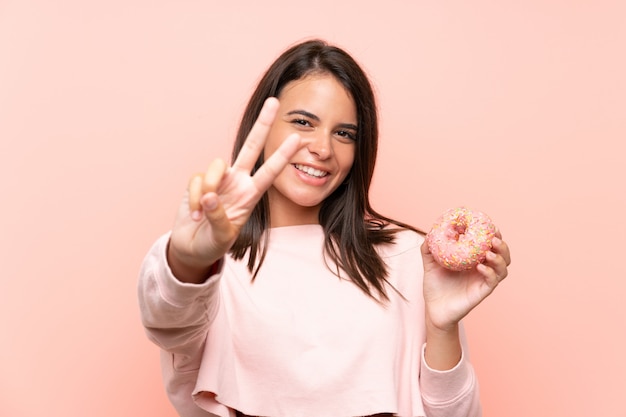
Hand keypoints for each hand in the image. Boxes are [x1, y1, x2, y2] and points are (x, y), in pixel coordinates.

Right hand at [167, 98, 301, 281]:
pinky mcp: (199, 181)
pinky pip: (198, 181)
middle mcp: (237, 182)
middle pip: (251, 147)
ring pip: (217, 166)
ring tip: (203, 212)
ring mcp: (218, 180)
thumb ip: (219, 218)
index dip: (282, 156)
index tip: (297, 139)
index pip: (270, 172)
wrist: (192, 248)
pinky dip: (195, 199)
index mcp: (251, 194)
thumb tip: (211, 196)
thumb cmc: (213, 243)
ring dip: (209, 188)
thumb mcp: (223, 237)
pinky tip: (195, 214)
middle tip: (274, 101)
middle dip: (262, 124)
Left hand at [421, 230, 511, 330]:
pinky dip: (489, 272)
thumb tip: (430, 233)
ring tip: (489, 252)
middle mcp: (482, 268)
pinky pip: (492, 281)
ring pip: (503, 268)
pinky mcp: (482, 292)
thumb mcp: (429, 263)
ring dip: (500, 258)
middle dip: (502, 245)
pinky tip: (480, 267)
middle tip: (493, 238)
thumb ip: (429, 248)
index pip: (489, 244)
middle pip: (503, 254)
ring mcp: (483, 280)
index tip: (489, 225)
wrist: (433, 309)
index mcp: (473, 259)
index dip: (493, 234)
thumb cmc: (434, 286)